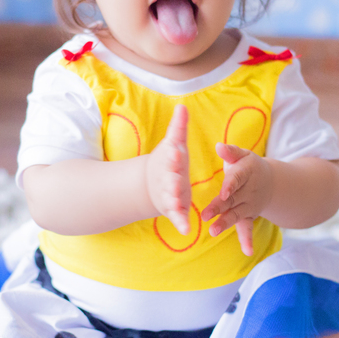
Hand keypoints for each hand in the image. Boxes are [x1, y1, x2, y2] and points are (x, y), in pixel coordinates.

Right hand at [146, 104, 191, 233]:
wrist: (151, 184)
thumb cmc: (169, 160)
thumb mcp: (174, 144)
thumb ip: (179, 127)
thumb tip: (182, 106)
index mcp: (169, 161)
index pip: (171, 157)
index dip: (173, 155)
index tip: (177, 152)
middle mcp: (167, 179)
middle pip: (169, 180)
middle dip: (172, 180)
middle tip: (176, 181)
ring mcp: (169, 195)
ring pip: (171, 199)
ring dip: (174, 201)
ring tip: (179, 204)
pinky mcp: (174, 209)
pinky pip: (177, 217)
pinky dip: (181, 224)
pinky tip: (187, 231)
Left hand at [202, 143, 273, 255]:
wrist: (271, 181)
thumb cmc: (247, 165)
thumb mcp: (242, 155)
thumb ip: (230, 152)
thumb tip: (218, 146)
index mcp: (247, 172)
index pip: (237, 179)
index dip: (231, 186)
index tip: (223, 193)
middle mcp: (249, 190)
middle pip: (232, 199)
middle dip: (219, 207)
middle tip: (206, 215)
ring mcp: (250, 205)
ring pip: (236, 215)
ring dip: (226, 223)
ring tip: (214, 231)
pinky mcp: (249, 216)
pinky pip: (248, 228)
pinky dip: (247, 240)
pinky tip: (248, 252)